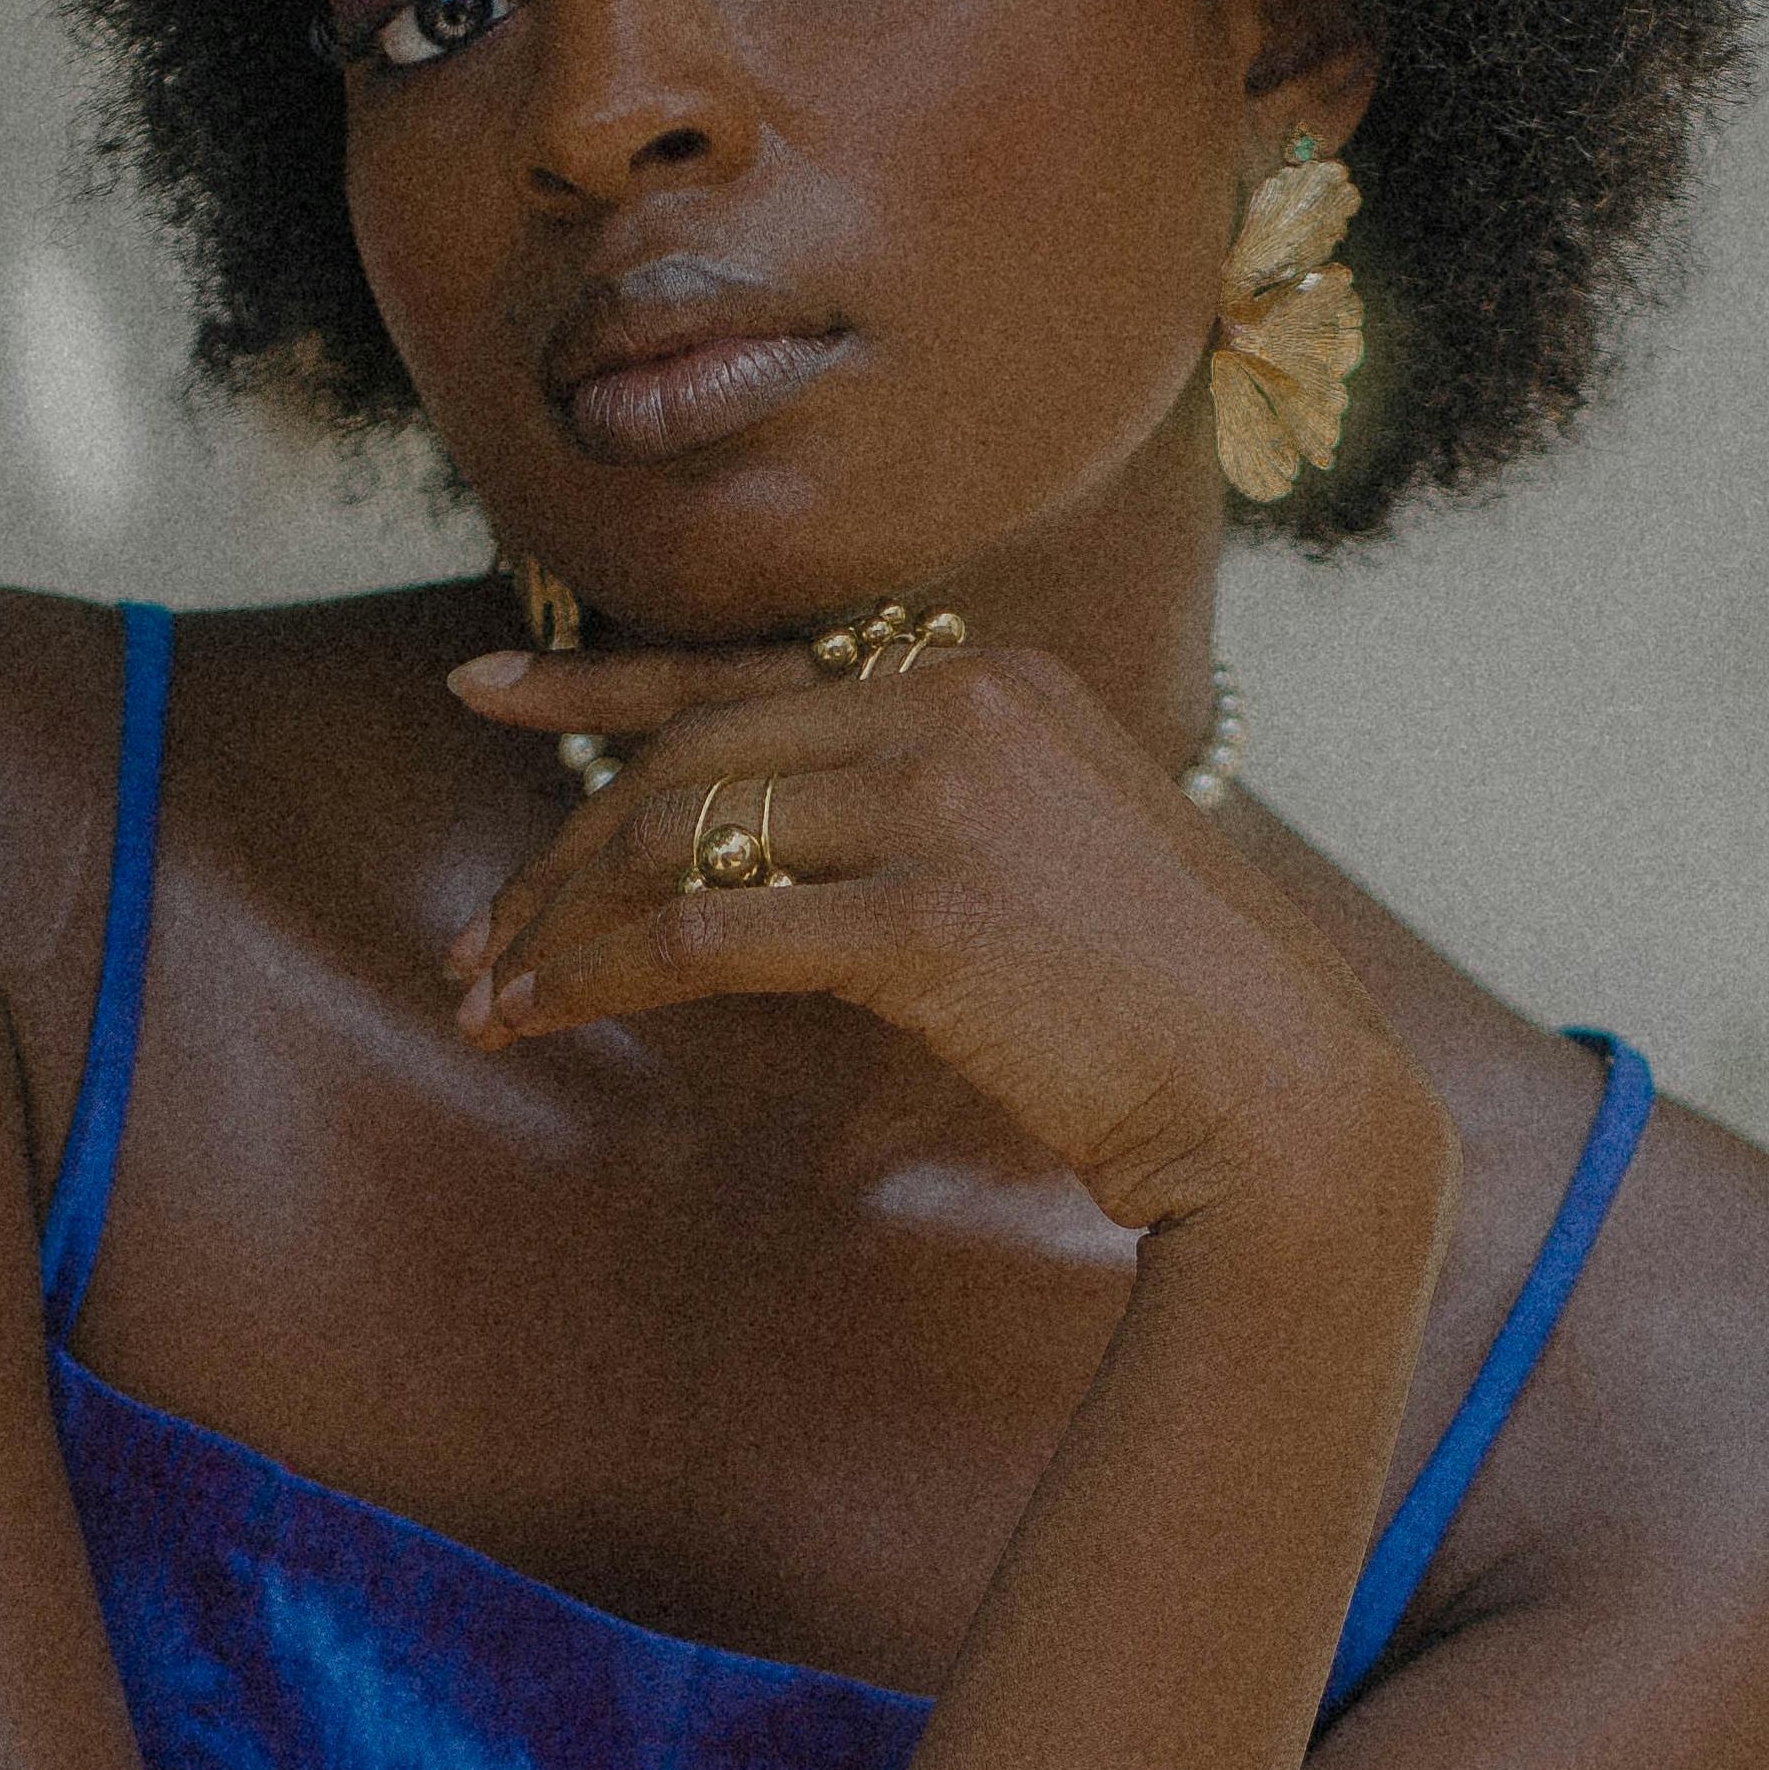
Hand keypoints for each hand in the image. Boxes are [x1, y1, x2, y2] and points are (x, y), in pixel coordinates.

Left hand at [450, 629, 1441, 1254]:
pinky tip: (545, 1019)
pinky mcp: (928, 915)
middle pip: (692, 751)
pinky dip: (602, 976)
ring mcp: (946, 800)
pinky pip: (707, 931)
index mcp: (991, 675)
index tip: (480, 689)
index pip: (748, 669)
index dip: (595, 679)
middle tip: (483, 940)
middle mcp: (961, 705)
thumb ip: (925, 820)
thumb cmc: (1169, 1013)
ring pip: (679, 832)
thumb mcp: (1053, 860)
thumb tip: (761, 853)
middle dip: (563, 850)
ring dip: (563, 922)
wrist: (1288, 1099)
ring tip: (490, 997)